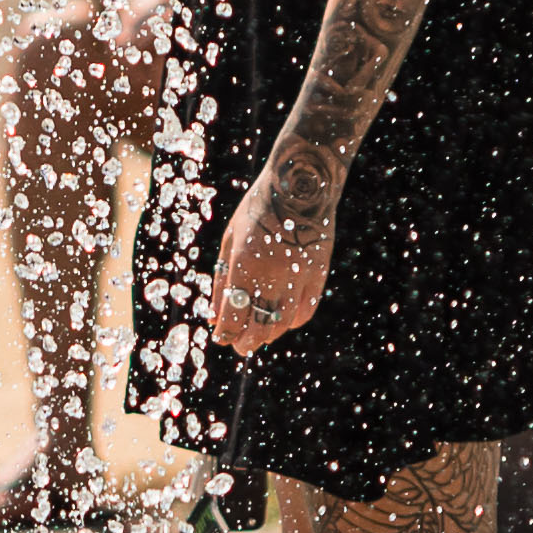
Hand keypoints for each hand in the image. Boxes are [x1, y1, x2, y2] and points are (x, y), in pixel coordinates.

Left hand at [206, 137, 345, 359]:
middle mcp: (273, 275)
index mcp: (245, 265)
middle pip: (258, 325)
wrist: (301, 186)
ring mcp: (299, 277)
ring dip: (267, 334)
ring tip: (258, 337)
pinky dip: (291, 322)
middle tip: (239, 347)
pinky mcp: (318, 275)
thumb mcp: (231, 240)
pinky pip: (305, 311)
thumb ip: (222, 279)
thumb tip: (214, 315)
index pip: (233, 314)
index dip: (225, 332)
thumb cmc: (258, 209)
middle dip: (245, 341)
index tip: (221, 337)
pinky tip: (281, 322)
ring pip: (282, 323)